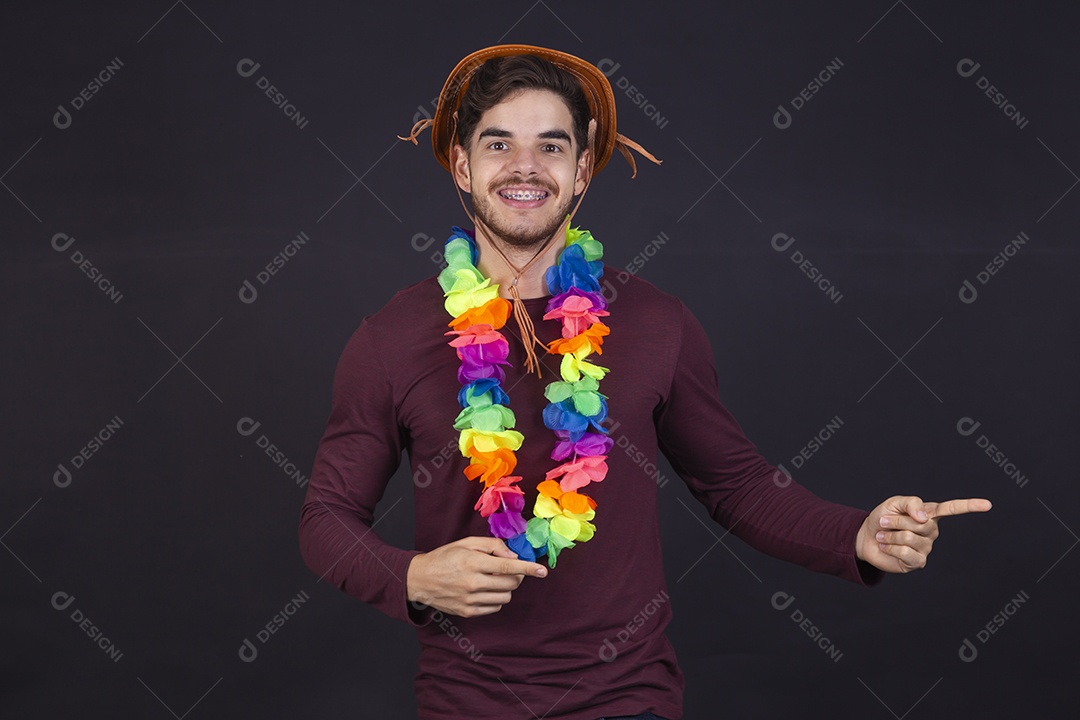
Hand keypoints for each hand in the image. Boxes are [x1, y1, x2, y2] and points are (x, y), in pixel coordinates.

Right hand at [406, 536, 546, 617]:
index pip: (507, 567)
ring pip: (505, 597)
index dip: (528, 569)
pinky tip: (486, 590)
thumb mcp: (467, 543)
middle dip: (517, 577)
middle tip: (510, 570)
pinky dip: (496, 598)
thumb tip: (513, 556)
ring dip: (506, 588)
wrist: (420, 579)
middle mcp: (472, 582)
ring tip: (494, 580)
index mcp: (472, 562)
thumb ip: (492, 546)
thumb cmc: (445, 557)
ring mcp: (469, 600)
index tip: (542, 571)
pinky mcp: (467, 612)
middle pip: (510, 584)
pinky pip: (495, 607)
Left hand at [856, 495, 991, 573]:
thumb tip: (926, 517)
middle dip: (896, 521)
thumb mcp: (894, 504)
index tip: (988, 505)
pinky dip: (890, 547)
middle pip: (920, 524)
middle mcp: (932, 531)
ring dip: (889, 535)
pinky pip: (905, 553)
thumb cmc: (882, 518)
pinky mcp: (917, 562)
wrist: (865, 537)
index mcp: (929, 514)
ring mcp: (926, 548)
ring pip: (909, 538)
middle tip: (884, 523)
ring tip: (884, 535)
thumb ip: (911, 503)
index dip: (969, 506)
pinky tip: (886, 546)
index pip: (952, 509)